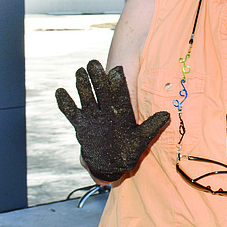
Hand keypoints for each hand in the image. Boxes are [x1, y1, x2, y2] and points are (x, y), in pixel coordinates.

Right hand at [56, 60, 169, 181]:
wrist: (111, 164)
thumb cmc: (129, 150)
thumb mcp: (141, 139)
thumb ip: (152, 127)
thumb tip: (167, 115)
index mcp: (122, 111)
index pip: (120, 94)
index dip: (117, 83)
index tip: (116, 70)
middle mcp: (107, 110)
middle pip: (101, 91)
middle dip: (97, 77)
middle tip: (93, 62)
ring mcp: (93, 116)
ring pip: (87, 97)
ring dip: (82, 85)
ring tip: (79, 71)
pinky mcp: (80, 124)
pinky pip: (71, 112)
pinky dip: (65, 103)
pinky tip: (59, 91)